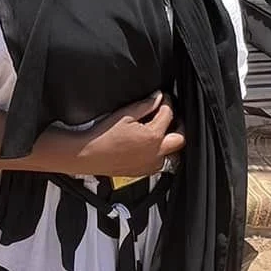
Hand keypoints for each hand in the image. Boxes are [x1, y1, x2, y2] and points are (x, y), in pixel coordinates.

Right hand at [64, 95, 183, 178]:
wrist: (89, 155)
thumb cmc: (104, 136)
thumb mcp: (125, 115)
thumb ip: (145, 105)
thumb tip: (157, 98)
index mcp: (153, 136)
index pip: (169, 114)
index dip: (167, 103)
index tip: (164, 99)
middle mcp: (156, 153)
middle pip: (180, 138)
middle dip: (179, 125)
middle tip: (172, 116)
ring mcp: (151, 165)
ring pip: (173, 153)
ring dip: (171, 142)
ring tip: (163, 132)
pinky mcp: (144, 172)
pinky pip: (161, 163)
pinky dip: (160, 153)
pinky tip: (151, 145)